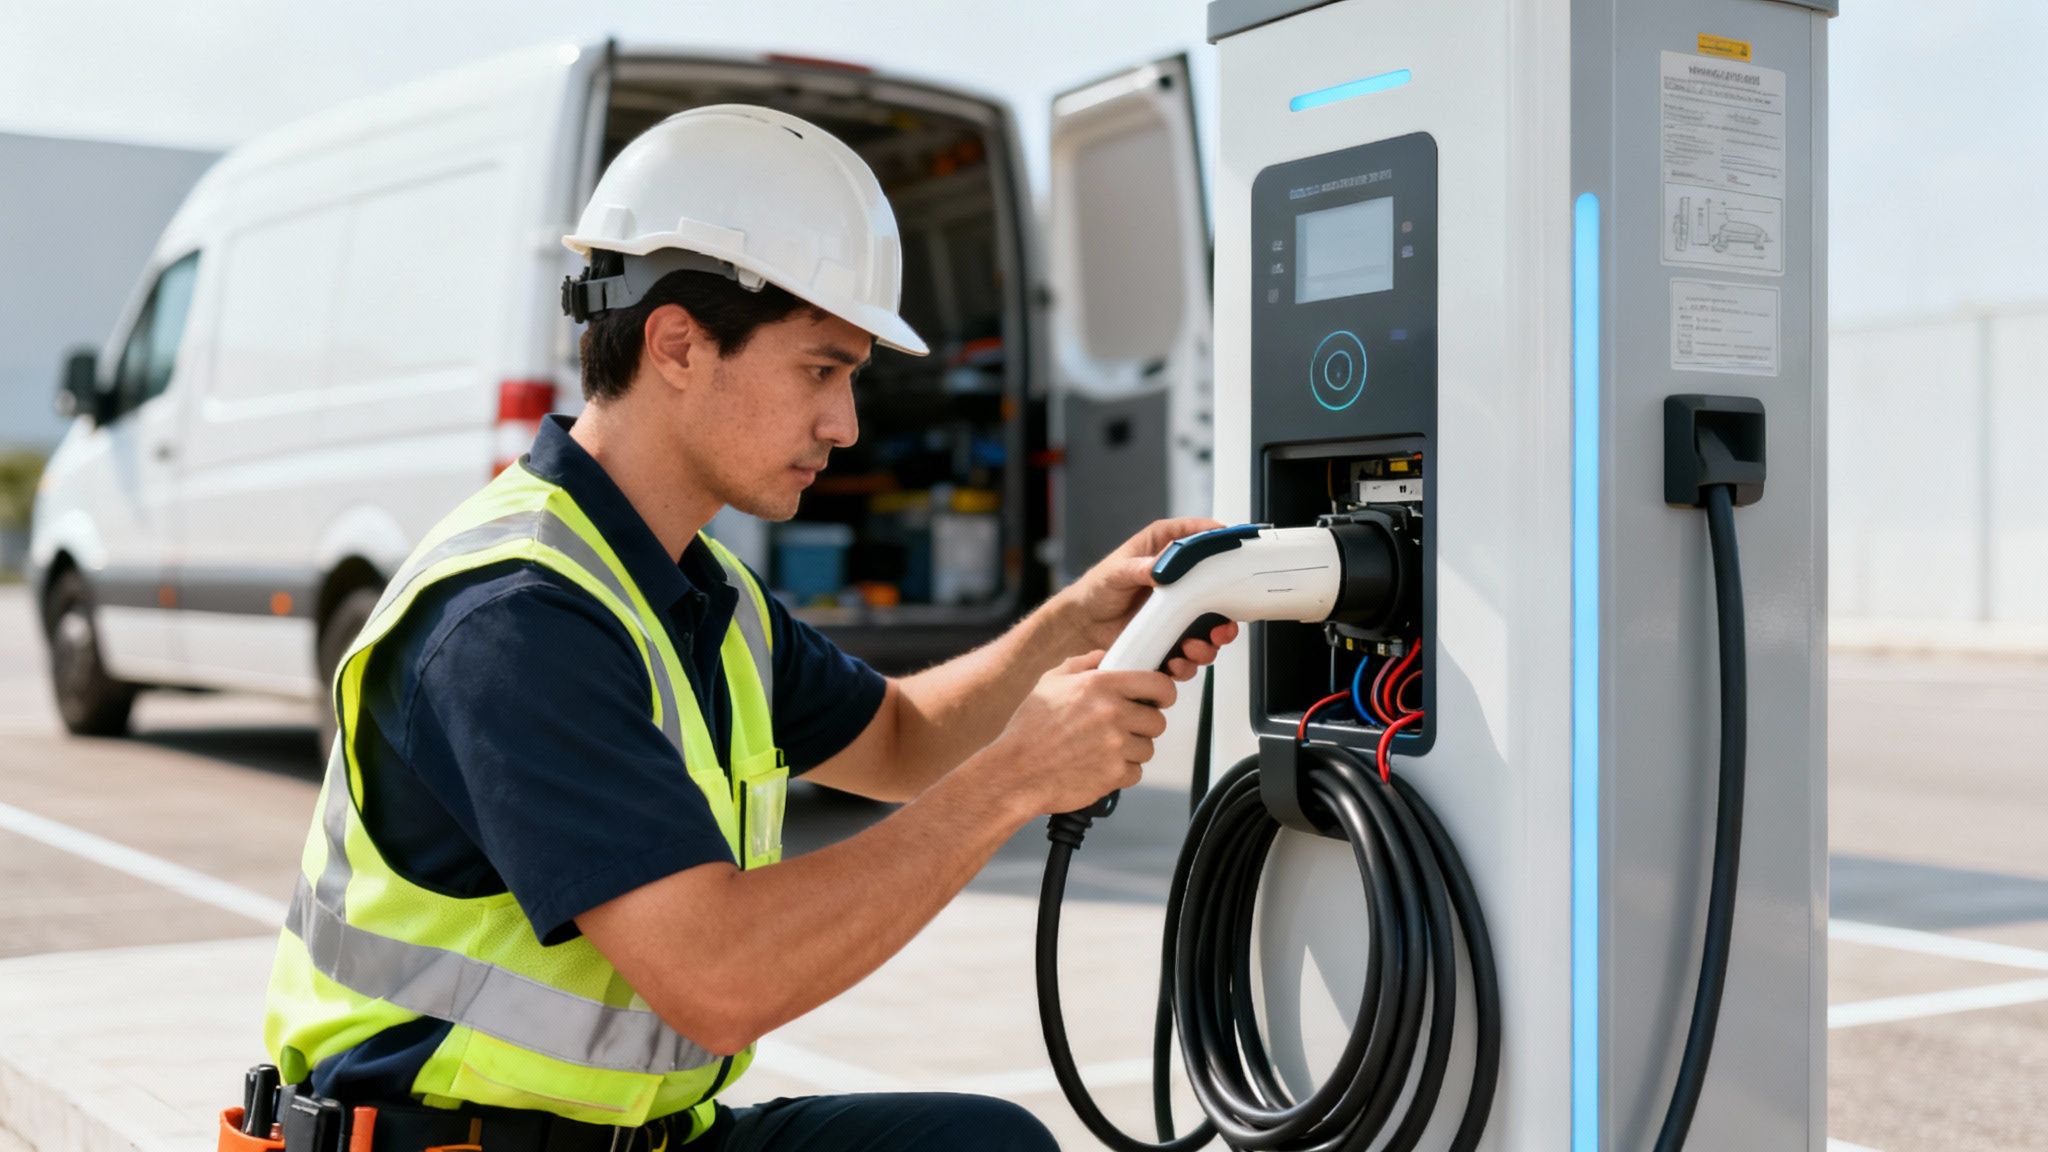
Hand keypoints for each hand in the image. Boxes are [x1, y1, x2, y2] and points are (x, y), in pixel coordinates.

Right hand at [979, 651, 1175, 817]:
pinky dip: (1121, 772)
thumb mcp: (1049, 683)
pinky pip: (1135, 772)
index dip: (1164, 692)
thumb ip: (1081, 664)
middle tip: (1123, 728)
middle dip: (1144, 725)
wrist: (1015, 772)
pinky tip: (1098, 766)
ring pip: (1147, 748)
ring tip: (1103, 749)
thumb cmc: (1029, 728)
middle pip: (1157, 721)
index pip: (1158, 684)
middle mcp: (1112, 713)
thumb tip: (1104, 657)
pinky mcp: (1114, 774)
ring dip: (1131, 750)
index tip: (1160, 699)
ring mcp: (1116, 745)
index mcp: (1100, 685)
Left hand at [1061, 518, 1241, 679]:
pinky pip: (1191, 651)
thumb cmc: (1096, 589)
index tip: (1235, 550)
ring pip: (1210, 626)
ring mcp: (1179, 608)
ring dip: (1209, 642)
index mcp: (1167, 549)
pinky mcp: (1173, 634)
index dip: (1221, 540)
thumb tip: (1161, 567)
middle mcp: (1179, 578)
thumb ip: (1141, 568)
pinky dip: (1188, 661)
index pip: (1202, 536)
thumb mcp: (1116, 572)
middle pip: (1218, 586)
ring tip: (1194, 648)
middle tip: (1221, 626)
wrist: (1082, 624)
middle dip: (1226, 610)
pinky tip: (1176, 661)